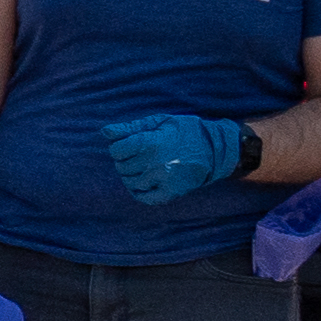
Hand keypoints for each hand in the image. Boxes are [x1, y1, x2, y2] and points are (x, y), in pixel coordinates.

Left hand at [103, 110, 253, 206]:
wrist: (216, 148)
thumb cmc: (185, 131)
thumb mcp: (159, 122)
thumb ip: (130, 128)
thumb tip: (104, 131)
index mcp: (151, 142)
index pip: (116, 150)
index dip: (119, 147)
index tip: (129, 145)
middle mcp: (155, 162)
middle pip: (122, 167)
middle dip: (125, 161)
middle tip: (138, 156)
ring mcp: (164, 179)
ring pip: (131, 183)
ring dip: (131, 176)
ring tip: (143, 168)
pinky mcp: (173, 191)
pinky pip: (145, 198)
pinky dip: (140, 193)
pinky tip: (144, 184)